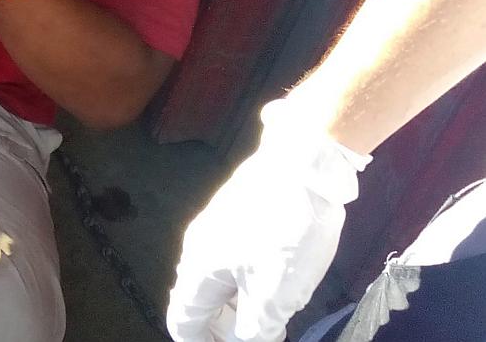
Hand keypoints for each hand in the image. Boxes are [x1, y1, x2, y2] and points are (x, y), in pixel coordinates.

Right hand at [166, 99, 372, 341]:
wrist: (304, 162)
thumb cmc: (286, 233)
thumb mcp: (277, 293)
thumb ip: (257, 327)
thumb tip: (245, 340)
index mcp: (199, 269)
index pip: (183, 318)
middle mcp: (198, 246)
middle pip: (200, 298)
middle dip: (221, 325)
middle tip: (252, 336)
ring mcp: (217, 224)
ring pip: (219, 276)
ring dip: (238, 303)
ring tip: (269, 316)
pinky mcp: (238, 209)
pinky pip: (233, 256)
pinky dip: (247, 278)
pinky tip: (276, 279)